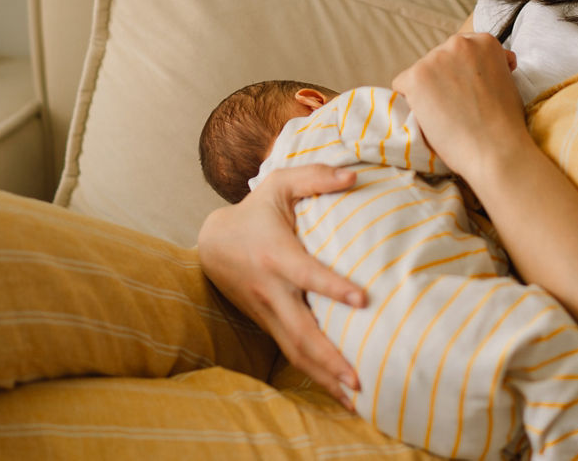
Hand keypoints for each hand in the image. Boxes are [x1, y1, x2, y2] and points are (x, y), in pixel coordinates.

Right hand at [197, 164, 365, 406]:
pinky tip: (341, 393)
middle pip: (301, 331)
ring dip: (325, 377)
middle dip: (330, 357)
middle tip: (359, 377)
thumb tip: (354, 176)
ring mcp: (269, 313)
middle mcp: (272, 290)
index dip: (332, 287)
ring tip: (357, 400)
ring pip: (296, 351)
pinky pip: (294, 353)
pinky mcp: (269, 325)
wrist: (214, 242)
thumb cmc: (256, 210)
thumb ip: (316, 177)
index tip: (363, 299)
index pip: (307, 274)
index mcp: (277, 255)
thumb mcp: (280, 184)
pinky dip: (316, 376)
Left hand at [392, 32, 528, 183]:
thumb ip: (493, 66)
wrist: (496, 149)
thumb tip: (496, 59)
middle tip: (459, 107)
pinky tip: (431, 117)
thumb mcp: (507, 81)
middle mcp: (458, 43)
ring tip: (448, 115)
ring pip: (421, 73)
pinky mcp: (416, 77)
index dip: (463, 74)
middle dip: (444, 80)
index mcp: (484, 41)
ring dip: (428, 91)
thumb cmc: (505, 123)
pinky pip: (402, 85)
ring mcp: (435, 59)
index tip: (471, 93)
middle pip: (439, 59)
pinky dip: (411, 102)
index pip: (461, 50)